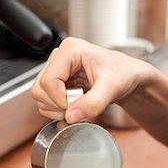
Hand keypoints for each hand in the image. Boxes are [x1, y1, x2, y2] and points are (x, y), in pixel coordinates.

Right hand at [31, 37, 150, 122]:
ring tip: (79, 104)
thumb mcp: (112, 89)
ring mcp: (56, 69)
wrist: (128, 77)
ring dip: (57, 109)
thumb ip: (93, 103)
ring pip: (40, 97)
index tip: (79, 105)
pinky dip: (58, 110)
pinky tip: (75, 105)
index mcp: (70, 50)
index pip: (49, 81)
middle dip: (58, 105)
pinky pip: (45, 101)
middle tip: (81, 105)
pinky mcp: (56, 81)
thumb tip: (71, 116)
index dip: (61, 100)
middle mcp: (59, 57)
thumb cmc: (123, 74)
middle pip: (40, 90)